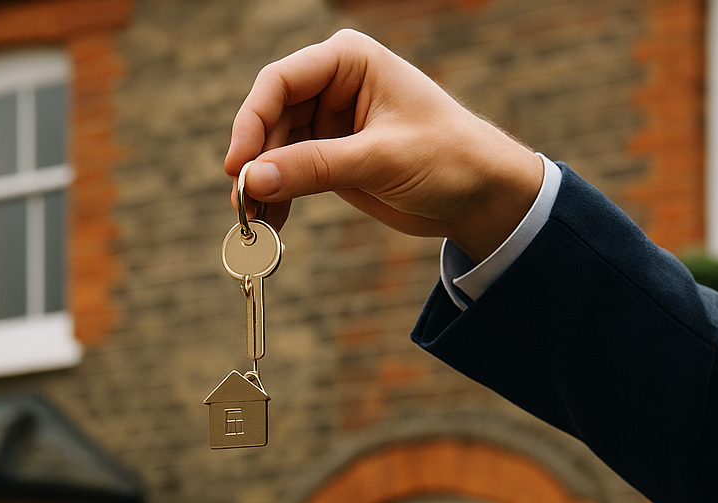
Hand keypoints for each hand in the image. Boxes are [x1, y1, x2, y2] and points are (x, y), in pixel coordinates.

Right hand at [228, 28, 541, 261]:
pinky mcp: (331, 160)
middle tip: (243, 206)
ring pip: (275, 152)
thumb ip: (316, 168)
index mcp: (349, 61)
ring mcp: (329, 124)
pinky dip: (278, 200)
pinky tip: (273, 227)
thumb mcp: (380, 160)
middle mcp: (333, 86)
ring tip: (254, 226)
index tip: (238, 166)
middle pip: (270, 119)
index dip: (252, 122)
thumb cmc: (446, 157)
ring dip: (262, 188)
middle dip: (255, 163)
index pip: (280, 82)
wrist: (479, 194)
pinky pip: (290, 177)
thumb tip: (254, 180)